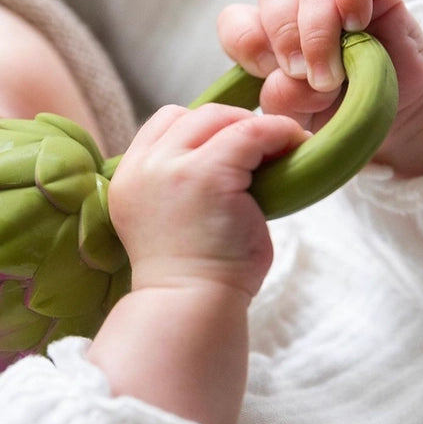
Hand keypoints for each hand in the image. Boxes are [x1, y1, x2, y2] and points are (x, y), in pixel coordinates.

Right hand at [108, 102, 307, 299]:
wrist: (190, 308)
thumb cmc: (192, 276)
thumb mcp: (171, 219)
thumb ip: (182, 184)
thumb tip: (230, 156)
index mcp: (128, 179)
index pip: (162, 126)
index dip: (199, 129)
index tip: (229, 147)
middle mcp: (143, 168)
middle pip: (189, 116)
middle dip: (229, 124)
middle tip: (262, 146)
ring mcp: (172, 169)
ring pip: (217, 117)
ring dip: (252, 127)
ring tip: (280, 147)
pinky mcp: (208, 174)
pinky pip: (251, 133)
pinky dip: (278, 133)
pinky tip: (294, 146)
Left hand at [217, 0, 422, 175]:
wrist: (392, 114)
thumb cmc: (335, 115)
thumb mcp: (300, 119)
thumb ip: (284, 100)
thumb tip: (288, 79)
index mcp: (265, 39)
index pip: (235, 21)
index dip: (245, 42)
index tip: (265, 72)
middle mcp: (294, 11)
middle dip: (284, 39)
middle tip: (302, 77)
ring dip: (318, 33)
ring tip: (333, 76)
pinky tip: (356, 25)